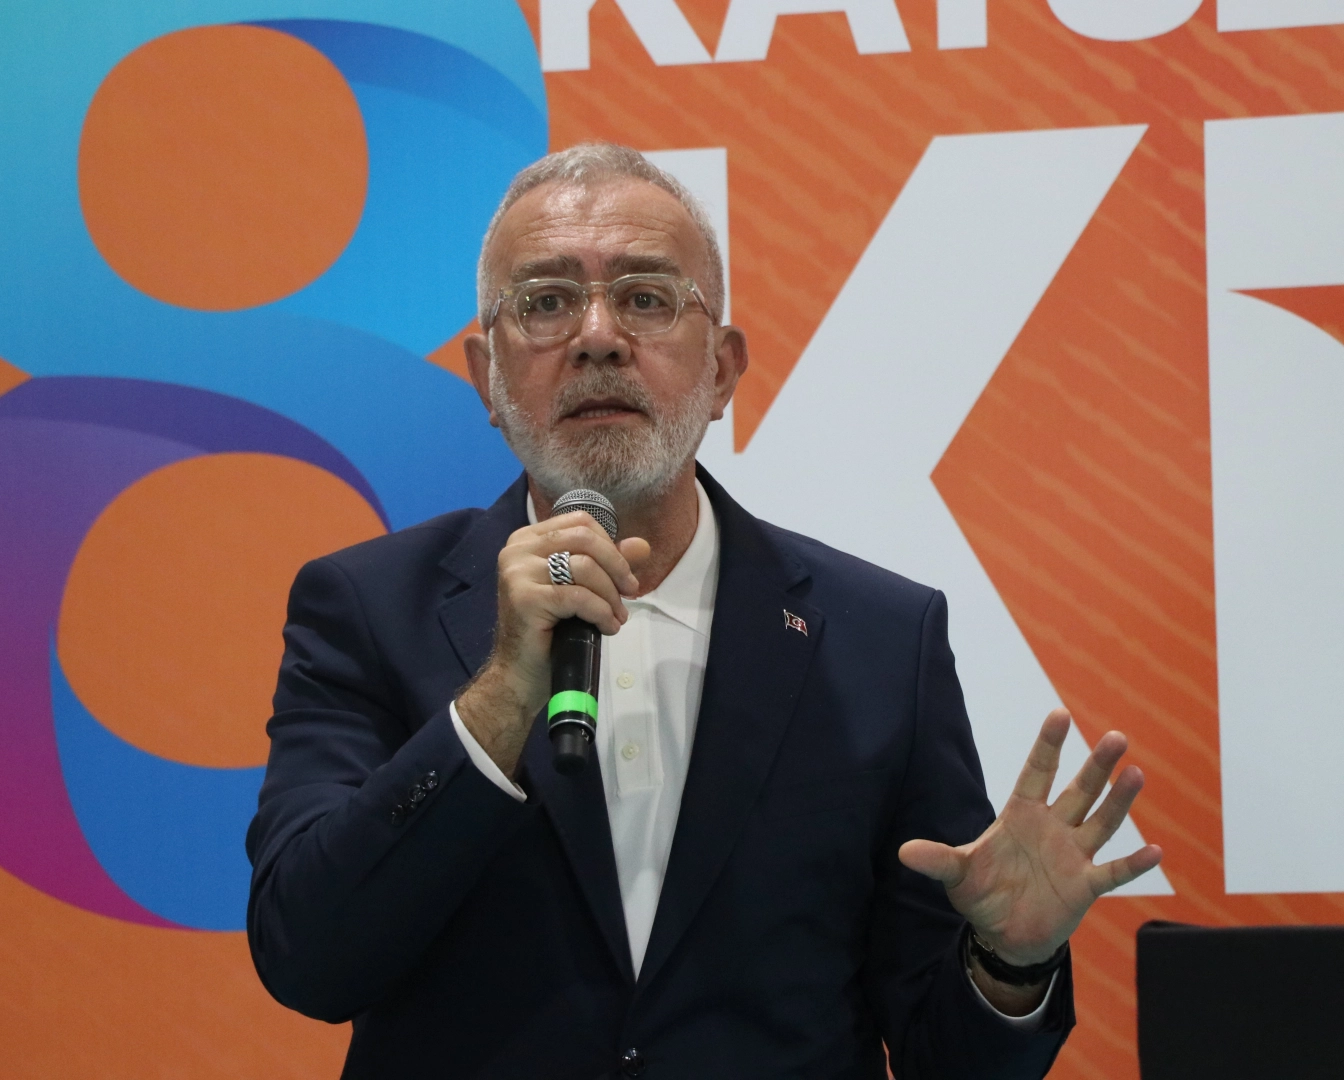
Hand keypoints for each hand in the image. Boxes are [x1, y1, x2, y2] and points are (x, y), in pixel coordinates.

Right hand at [455, 511, 649, 776]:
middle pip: (584, 538)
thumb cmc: (550, 630)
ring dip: (610, 594)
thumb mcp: (580, 588)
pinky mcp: (524, 598)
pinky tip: (608, 627)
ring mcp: (517, 572)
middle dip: (616, 566)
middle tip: (630, 592)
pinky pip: (578, 597)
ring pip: (584, 567)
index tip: (623, 574)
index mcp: (528, 539)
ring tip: (617, 616)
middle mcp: (517, 549)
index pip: (580, 522)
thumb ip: (607, 563)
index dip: (610, 545)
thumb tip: (642, 545)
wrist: (520, 673)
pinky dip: (601, 612)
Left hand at [899, 710, 1162, 970]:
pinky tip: (1155, 849)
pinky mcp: (1084, 886)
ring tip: (1136, 774)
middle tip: (1116, 737)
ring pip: (1101, 822)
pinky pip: (1113, 872)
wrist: (1003, 934)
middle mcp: (1052, 828)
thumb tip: (903, 851)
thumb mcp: (958, 874)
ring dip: (1119, 801)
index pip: (1036, 772)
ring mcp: (1072, 855)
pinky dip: (1133, 863)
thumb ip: (938, 859)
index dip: (1047, 745)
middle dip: (1096, 766)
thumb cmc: (982, 893)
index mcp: (1021, 815)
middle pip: (1078, 791)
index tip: (1059, 714)